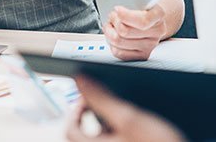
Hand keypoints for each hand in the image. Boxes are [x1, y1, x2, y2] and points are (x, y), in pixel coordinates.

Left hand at [67, 75, 185, 141]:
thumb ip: (101, 98)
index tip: (89, 95)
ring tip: (133, 112)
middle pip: (88, 133)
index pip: (70, 130)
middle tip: (112, 100)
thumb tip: (79, 79)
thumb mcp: (129, 117)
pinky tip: (145, 124)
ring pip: (107, 138)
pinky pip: (123, 140)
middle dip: (98, 114)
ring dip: (115, 122)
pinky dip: (128, 131)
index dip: (76, 109)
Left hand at [102, 4, 165, 60]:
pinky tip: (114, 35)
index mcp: (159, 15)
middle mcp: (157, 32)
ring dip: (109, 31)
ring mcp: (150, 46)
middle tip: (112, 15)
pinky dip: (111, 43)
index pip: (143, 21)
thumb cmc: (142, 8)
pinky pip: (119, 52)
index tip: (117, 9)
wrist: (152, 20)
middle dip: (113, 21)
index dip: (125, 16)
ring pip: (119, 41)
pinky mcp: (141, 55)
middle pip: (125, 31)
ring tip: (111, 25)